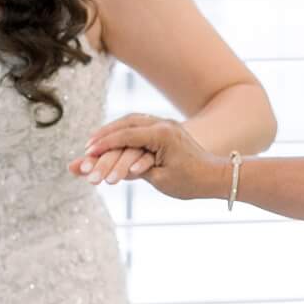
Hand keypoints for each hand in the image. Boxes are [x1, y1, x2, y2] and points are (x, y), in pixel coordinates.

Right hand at [74, 114, 230, 200]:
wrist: (215, 176)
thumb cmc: (190, 182)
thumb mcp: (160, 179)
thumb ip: (136, 170)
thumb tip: (112, 167)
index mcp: (162, 135)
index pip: (126, 136)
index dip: (105, 144)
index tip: (88, 152)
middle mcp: (163, 125)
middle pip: (127, 123)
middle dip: (105, 134)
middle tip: (88, 146)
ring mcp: (165, 125)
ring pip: (133, 121)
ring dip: (113, 130)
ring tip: (96, 141)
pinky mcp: (166, 130)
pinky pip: (140, 125)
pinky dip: (124, 131)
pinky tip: (114, 138)